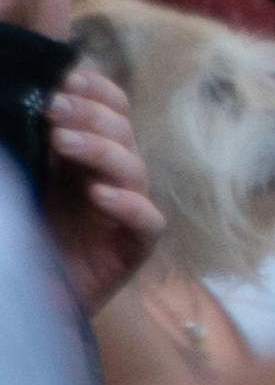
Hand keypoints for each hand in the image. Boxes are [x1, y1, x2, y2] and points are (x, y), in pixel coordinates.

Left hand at [39, 68, 154, 314]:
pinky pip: (147, 221)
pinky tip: (98, 196)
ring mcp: (125, 214)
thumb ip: (25, 152)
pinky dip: (127, 205)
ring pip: (132, 168)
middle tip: (52, 106)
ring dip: (100, 150)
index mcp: (86, 159)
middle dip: (89, 114)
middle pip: (122, 131)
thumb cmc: (19, 246)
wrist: (25, 308)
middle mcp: (110, 180)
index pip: (111, 108)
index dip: (94, 90)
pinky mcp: (133, 251)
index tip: (63, 77)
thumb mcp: (17, 189)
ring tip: (61, 142)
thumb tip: (20, 103)